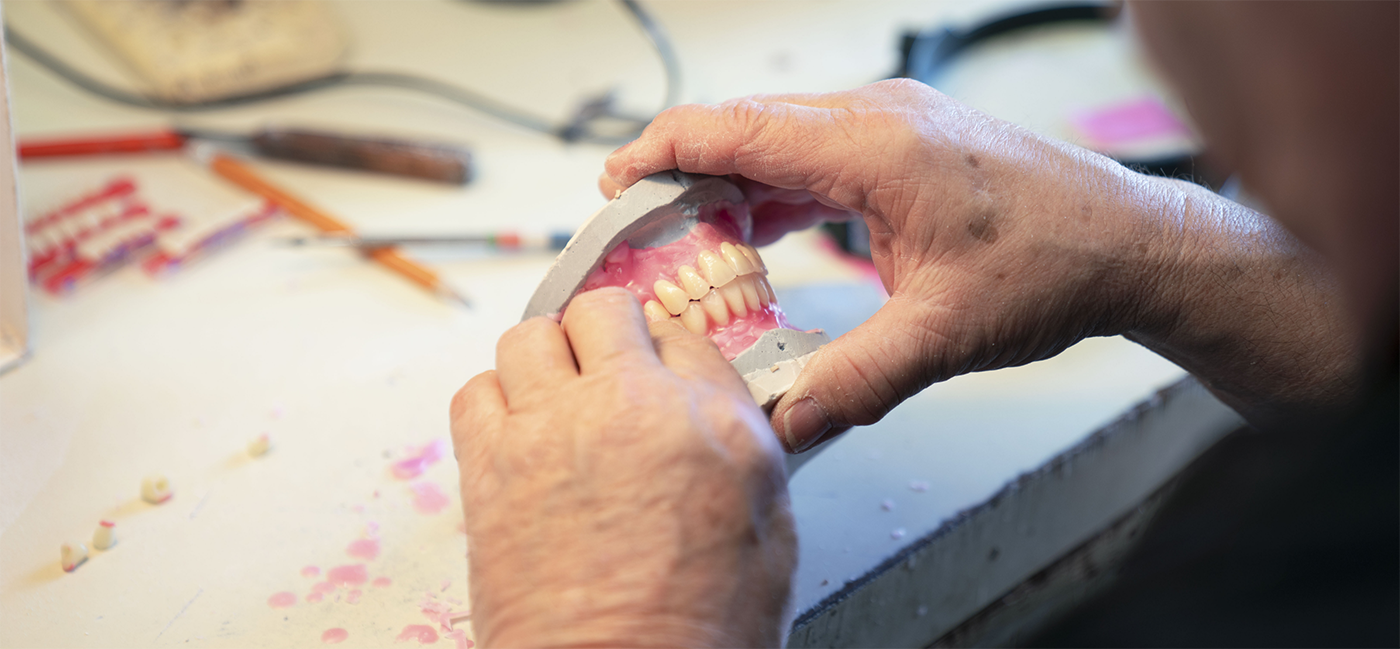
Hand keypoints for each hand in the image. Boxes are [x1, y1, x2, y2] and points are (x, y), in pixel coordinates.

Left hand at [451, 288, 796, 648]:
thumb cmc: (697, 633)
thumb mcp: (771, 534)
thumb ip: (743, 456)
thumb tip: (718, 422)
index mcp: (715, 422)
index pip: (685, 335)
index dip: (669, 351)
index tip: (659, 367)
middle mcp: (632, 406)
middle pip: (603, 310)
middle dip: (606, 332)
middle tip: (607, 366)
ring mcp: (553, 428)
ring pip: (529, 336)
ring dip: (545, 358)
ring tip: (556, 396)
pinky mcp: (490, 464)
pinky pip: (476, 391)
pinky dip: (494, 399)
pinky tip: (516, 431)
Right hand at [601, 80, 1174, 450]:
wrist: (1131, 243)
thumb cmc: (1057, 263)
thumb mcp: (944, 335)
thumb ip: (854, 380)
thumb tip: (784, 421)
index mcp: (877, 147)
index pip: (737, 129)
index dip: (663, 153)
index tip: (616, 183)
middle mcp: (878, 120)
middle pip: (745, 127)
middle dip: (682, 173)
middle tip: (639, 230)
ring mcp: (892, 126)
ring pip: (777, 137)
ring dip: (727, 182)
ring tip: (688, 241)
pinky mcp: (904, 145)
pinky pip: (813, 152)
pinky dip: (772, 187)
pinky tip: (757, 230)